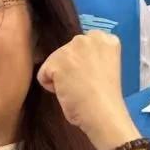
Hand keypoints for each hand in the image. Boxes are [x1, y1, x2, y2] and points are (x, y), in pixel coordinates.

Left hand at [37, 30, 138, 149]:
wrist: (103, 112)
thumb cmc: (106, 96)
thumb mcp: (104, 66)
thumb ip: (90, 57)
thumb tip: (71, 62)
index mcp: (106, 39)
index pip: (81, 45)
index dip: (82, 63)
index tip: (92, 76)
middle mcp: (89, 37)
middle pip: (65, 52)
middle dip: (69, 67)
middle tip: (84, 84)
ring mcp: (72, 47)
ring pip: (53, 62)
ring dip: (60, 77)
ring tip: (77, 89)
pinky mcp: (57, 61)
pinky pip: (43, 75)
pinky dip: (51, 87)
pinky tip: (68, 92)